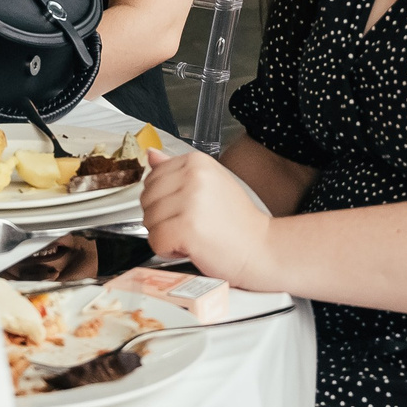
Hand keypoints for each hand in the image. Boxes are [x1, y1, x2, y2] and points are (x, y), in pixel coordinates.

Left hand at [141, 147, 277, 288]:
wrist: (260, 248)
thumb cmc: (236, 220)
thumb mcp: (209, 184)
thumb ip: (177, 170)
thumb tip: (151, 155)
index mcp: (197, 161)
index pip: (152, 177)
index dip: (163, 200)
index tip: (185, 208)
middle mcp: (193, 176)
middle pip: (147, 199)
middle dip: (161, 218)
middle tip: (190, 224)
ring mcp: (190, 201)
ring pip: (148, 221)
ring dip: (165, 235)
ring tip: (192, 235)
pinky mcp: (186, 228)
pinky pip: (155, 241)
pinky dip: (168, 251)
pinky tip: (189, 247)